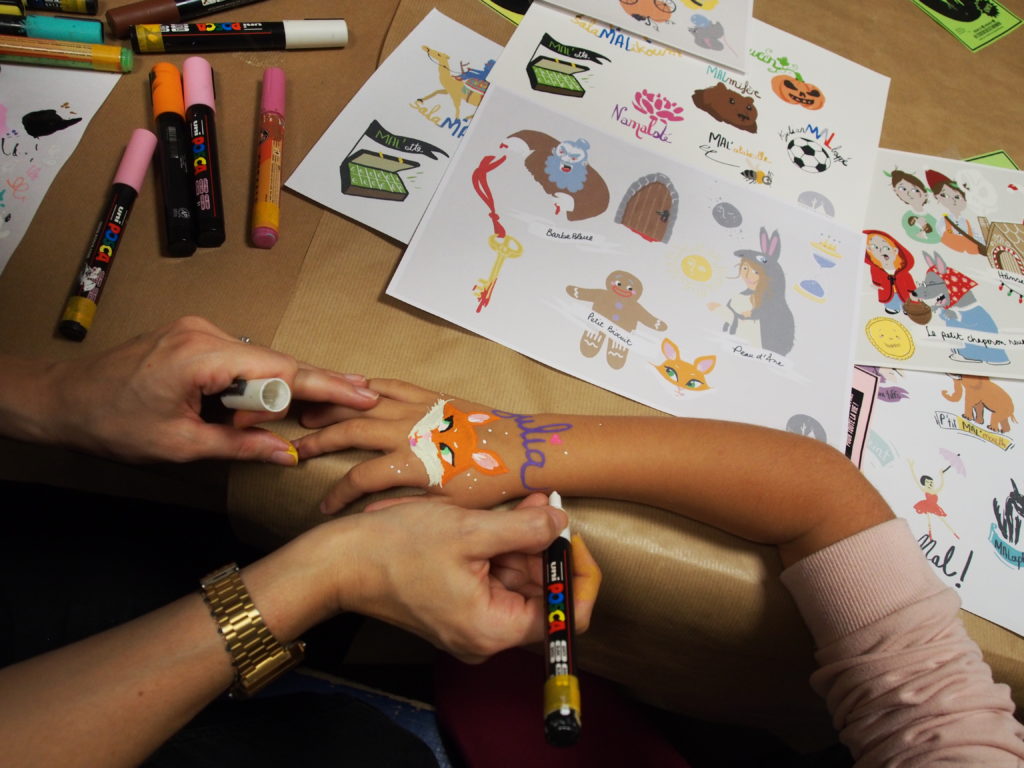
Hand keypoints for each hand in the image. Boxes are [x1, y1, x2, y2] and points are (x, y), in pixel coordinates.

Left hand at [43, 315, 378, 463]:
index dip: (326, 384)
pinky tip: (261, 403)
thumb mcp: (180, 445)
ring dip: (275, 390)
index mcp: (200, 356)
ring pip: (259, 361)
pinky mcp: (194, 337)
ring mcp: (198, 330)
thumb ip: (239, 446)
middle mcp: (204, 332)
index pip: (280, 369)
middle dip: (313, 385)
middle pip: (276, 361)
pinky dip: (255, 382)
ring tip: (286, 412)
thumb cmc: (112, 422)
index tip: (362, 393)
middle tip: (359, 397)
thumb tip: (285, 454)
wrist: (64, 399)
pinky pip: (240, 359)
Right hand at [294, 379, 531, 513]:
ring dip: (333, 408)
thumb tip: (371, 513)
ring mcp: (419, 410)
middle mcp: (409, 432)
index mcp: (412, 464)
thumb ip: (407, 508)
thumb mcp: (450, 509)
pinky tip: (350, 388)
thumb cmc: (489, 483)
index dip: (337, 494)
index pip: (359, 479)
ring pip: (364, 404)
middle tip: (294, 447)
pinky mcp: (431, 397)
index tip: (325, 508)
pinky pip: (391, 386)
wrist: (521, 450)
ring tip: (307, 413)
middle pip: (349, 431)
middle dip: (318, 440)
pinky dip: (367, 386)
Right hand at [310, 493, 600, 662]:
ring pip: (519, 582)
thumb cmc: (395, 548)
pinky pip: (494, 579)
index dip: (578, 573)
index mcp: (495, 629)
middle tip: (543, 504)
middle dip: (547, 547)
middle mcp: (487, 636)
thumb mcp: (470, 531)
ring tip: (522, 503)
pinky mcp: (458, 607)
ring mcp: (472, 623)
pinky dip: (501, 549)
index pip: (567, 616)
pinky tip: (497, 519)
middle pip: (543, 594)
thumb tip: (561, 521)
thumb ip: (525, 529)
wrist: (339, 561)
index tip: (570, 536)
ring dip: (523, 542)